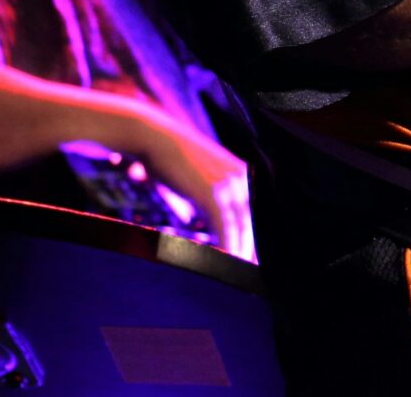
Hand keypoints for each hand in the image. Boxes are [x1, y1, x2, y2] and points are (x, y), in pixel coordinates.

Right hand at [119, 111, 255, 261]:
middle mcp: (241, 177)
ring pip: (241, 227)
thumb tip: (196, 221)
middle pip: (252, 222)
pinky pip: (225, 226)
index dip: (252, 236)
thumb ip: (203, 199)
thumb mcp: (194, 181)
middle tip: (247, 271)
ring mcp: (229, 184)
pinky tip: (224, 262)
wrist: (155, 138)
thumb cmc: (170, 161)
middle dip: (250, 248)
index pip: (254, 211)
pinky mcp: (213, 192)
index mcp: (242, 173)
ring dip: (239, 252)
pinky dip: (227, 246)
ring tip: (236, 273)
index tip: (251, 257)